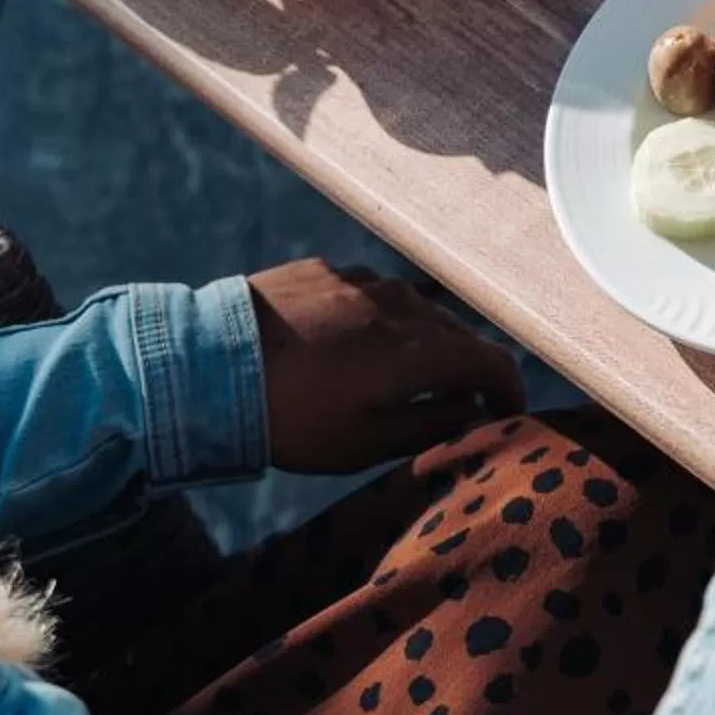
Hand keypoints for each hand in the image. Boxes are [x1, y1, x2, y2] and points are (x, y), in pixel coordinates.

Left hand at [247, 261, 525, 472]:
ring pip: (416, 311)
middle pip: (458, 335)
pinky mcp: (327, 270)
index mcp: (422, 349)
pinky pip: (372, 295)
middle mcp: (404, 304)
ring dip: (422, 344)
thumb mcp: (362, 445)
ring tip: (398, 379)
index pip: (493, 363)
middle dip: (467, 371)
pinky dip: (379, 322)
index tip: (507, 414)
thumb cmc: (289, 419)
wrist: (205, 365)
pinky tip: (348, 349)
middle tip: (458, 405)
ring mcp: (365, 280)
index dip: (509, 392)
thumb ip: (429, 426)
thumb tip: (473, 413)